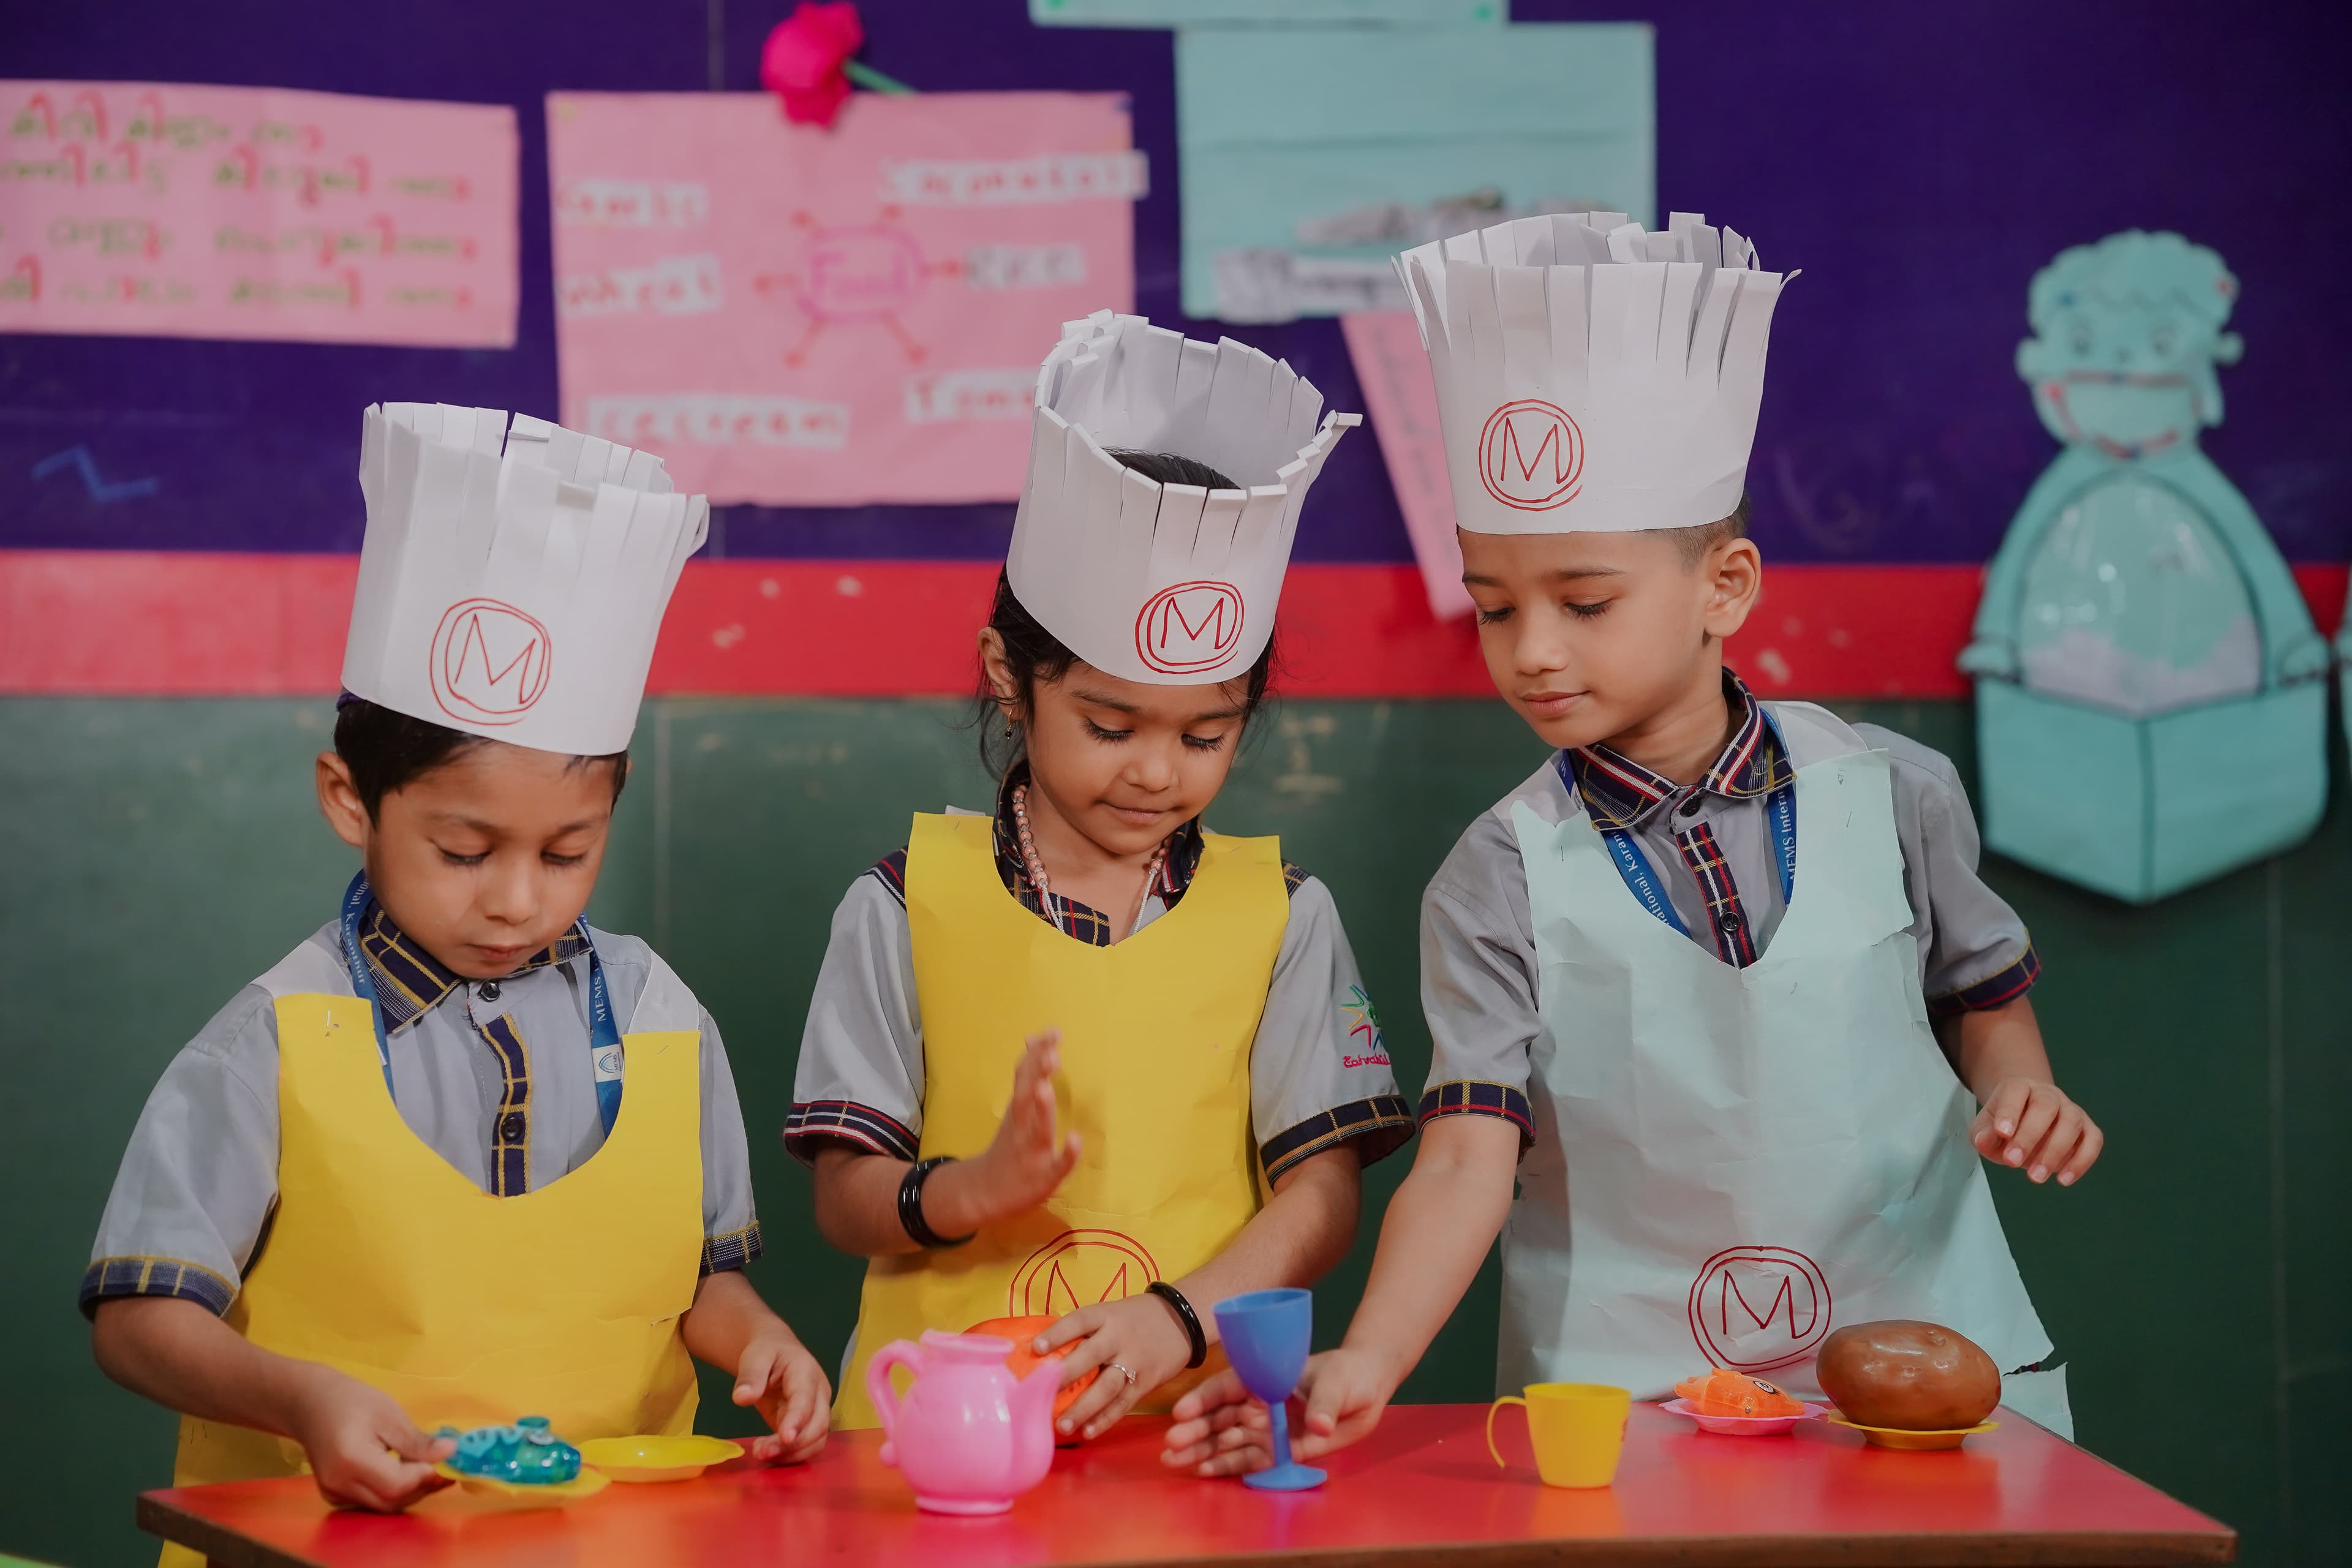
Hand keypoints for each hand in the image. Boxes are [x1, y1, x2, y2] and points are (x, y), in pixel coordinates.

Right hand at [284, 1364, 453, 1510]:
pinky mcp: (335, 1494)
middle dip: (423, 1486)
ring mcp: (334, 1492)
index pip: (395, 1485)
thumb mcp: (389, 1414)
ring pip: (383, 1505)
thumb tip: (450, 1453)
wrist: (310, 1403)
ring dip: (412, 1491)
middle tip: (447, 1466)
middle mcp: (338, 1484)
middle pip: (390, 1501)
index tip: (449, 1460)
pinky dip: (394, 1492)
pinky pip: (372, 1501)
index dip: (426, 1477)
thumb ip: (417, 1441)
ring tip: (432, 1467)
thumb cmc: (350, 1401)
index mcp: (350, 1459)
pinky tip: (408, 1472)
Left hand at [733, 1334, 831, 1464]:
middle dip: (794, 1444)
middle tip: (762, 1453)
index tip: (785, 1437)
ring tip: (762, 1454)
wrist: (774, 1352)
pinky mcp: (807, 1424)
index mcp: (806, 1371)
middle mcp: (818, 1393)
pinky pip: (807, 1445)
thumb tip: (742, 1398)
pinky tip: (769, 1454)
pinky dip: (791, 1456)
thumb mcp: (755, 1356)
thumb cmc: (766, 1351)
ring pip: (817, 1439)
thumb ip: (750, 1375)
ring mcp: (816, 1410)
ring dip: (792, 1454)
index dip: (797, 1419)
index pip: (805, 1399)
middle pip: (818, 1424)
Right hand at [946, 1032, 1080, 1231]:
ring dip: (1043, 1109)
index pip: (1025, 1078)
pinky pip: (1057, 1167)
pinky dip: (1066, 1155)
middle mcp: (1022, 1128)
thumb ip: (1026, 1075)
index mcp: (1017, 1111)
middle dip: (1037, 1075)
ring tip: (1047, 1087)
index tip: (1052, 1033)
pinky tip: (1075, 1141)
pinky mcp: (1044, 1178)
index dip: (1037, 1056)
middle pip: (1027, 1098)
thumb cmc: (1008, 1145)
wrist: (983, 1193)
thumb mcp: (1014, 1108)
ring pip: (1038, 1129)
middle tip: (1051, 1052)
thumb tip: (1032, 1038)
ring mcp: (1032, 1153)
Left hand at [1034, 1292, 1193, 1441]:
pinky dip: (1105, 1419)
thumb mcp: (1111, 1313)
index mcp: (1106, 1316)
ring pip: (1107, 1387)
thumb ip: (1085, 1331)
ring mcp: (1134, 1362)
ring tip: (1062, 1425)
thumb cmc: (1134, 1318)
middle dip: (1066, 1374)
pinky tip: (1088, 1432)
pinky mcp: (1145, 1382)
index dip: (1057, 1334)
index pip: (1079, 1321)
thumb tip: (1044, 1353)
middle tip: (1041, 1391)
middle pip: (1091, 1356)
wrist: (1182, 1320)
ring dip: (1083, 1408)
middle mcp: (1119, 1338)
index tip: (1036, 1348)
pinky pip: (1123, 1404)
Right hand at [1159, 1346, 1397, 1476]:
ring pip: (1227, 1440)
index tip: (1183, 1411)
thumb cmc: (1346, 1375)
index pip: (1226, 1387)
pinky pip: (1248, 1460)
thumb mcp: (1335, 1383)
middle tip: (1172, 1445)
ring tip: (1174, 1462)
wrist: (1364, 1391)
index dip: (1203, 1399)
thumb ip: (1324, 1403)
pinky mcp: (1277, 1450)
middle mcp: (1258, 1404)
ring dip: (1201, 1450)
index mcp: (1263, 1378)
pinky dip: (1226, 1466)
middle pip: (1220, 1416)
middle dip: (1195, 1430)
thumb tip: (1319, 1426)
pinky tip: (1203, 1471)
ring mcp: (1265, 1428)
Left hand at [1970, 1076, 2102, 1185]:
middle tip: (2013, 1162)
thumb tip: (1983, 1141)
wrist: (2026, 1117)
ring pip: (2072, 1122)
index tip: (2002, 1133)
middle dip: (2030, 1136)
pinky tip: (2063, 1179)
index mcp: (2019, 1087)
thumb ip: (1983, 1134)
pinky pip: (2093, 1140)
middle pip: (2046, 1106)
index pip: (2016, 1090)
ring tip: (2036, 1176)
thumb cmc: (2005, 1123)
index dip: (2010, 1111)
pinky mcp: (2087, 1128)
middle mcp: (2048, 1094)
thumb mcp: (1986, 1128)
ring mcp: (2070, 1109)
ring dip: (2055, 1152)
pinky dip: (2082, 1160)